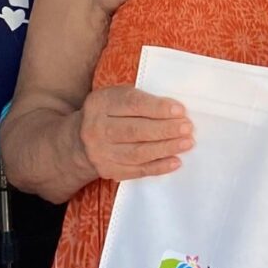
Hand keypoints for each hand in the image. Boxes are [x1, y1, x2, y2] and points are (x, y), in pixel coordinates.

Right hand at [77, 85, 193, 180]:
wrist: (80, 141)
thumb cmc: (110, 112)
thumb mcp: (118, 96)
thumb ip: (142, 99)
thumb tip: (176, 110)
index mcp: (101, 103)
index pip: (131, 104)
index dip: (157, 108)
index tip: (180, 111)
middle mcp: (96, 128)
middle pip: (135, 130)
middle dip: (165, 129)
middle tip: (188, 128)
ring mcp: (101, 153)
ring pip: (137, 152)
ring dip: (166, 148)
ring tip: (187, 143)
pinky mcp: (109, 170)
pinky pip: (137, 170)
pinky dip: (158, 167)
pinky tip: (175, 161)